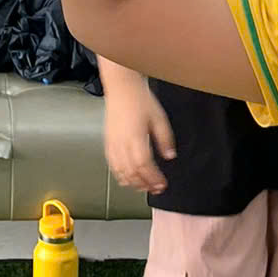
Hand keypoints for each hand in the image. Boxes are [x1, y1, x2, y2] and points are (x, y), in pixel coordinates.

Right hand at [104, 79, 175, 193]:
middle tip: (156, 189)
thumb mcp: (159, 118)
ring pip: (120, 171)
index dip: (153, 178)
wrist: (121, 88)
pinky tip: (127, 178)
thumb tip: (169, 156)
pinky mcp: (107, 142)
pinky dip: (120, 175)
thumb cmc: (140, 99)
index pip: (144, 165)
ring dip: (132, 182)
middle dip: (144, 184)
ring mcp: (112, 144)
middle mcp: (122, 144)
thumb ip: (165, 139)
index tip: (162, 184)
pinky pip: (112, 165)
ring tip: (144, 186)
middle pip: (132, 172)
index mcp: (136, 138)